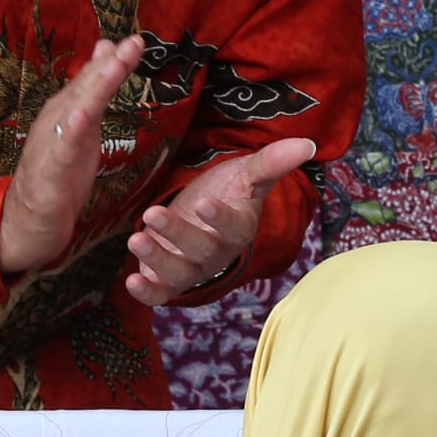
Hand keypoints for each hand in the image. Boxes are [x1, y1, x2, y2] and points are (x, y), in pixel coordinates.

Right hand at [0, 36, 145, 276]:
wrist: (27, 220)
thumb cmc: (58, 173)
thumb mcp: (83, 129)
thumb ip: (94, 94)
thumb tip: (107, 53)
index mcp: (67, 112)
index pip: (92, 80)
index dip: (113, 60)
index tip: (137, 40)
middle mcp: (56, 121)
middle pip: (85, 88)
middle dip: (109, 65)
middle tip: (132, 43)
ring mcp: (50, 144)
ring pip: (75, 111)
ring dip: (94, 88)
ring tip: (114, 66)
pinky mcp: (49, 172)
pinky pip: (61, 149)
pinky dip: (71, 130)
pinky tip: (82, 115)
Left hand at [125, 136, 315, 304]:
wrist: (200, 211)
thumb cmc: (227, 191)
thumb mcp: (246, 172)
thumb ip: (272, 161)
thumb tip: (306, 144)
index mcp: (239, 227)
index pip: (234, 227)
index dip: (220, 218)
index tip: (204, 203)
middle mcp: (217, 253)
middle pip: (202, 250)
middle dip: (178, 233)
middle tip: (154, 213)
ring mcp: (192, 269)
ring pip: (178, 273)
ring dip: (157, 260)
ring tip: (136, 238)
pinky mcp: (167, 279)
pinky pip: (161, 293)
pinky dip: (147, 293)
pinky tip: (130, 281)